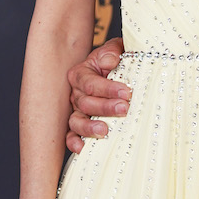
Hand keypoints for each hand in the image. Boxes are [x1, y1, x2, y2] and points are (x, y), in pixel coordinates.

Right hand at [65, 37, 127, 152]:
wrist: (116, 69)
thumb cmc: (117, 60)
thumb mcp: (116, 50)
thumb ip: (112, 51)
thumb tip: (110, 61)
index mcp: (81, 73)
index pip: (91, 83)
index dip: (109, 89)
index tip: (127, 92)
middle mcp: (76, 93)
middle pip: (86, 103)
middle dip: (106, 107)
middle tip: (125, 108)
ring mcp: (76, 111)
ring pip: (76, 121)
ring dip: (89, 127)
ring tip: (105, 131)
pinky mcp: (78, 125)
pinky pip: (71, 136)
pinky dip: (74, 143)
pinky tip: (83, 149)